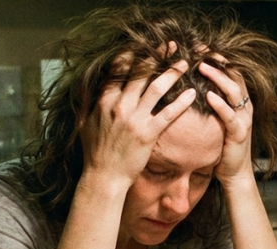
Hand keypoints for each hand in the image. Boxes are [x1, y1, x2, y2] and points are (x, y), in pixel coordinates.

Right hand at [79, 45, 195, 193]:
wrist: (104, 176)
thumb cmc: (94, 151)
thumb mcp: (84, 123)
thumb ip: (88, 103)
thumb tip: (88, 88)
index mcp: (104, 100)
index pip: (120, 69)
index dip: (134, 54)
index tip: (146, 44)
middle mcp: (119, 105)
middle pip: (141, 73)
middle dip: (158, 56)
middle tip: (171, 45)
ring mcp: (134, 119)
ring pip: (157, 88)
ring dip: (173, 73)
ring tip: (185, 64)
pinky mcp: (148, 133)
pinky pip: (169, 113)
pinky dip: (182, 102)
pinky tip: (193, 94)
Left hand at [198, 60, 254, 186]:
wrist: (234, 173)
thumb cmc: (222, 147)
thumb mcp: (217, 120)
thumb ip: (211, 103)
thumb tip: (189, 86)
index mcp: (239, 102)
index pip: (231, 72)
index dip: (217, 59)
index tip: (200, 47)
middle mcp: (245, 107)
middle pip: (234, 76)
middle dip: (218, 62)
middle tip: (200, 50)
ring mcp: (244, 119)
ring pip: (234, 91)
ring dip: (218, 78)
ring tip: (202, 67)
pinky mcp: (239, 133)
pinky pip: (230, 115)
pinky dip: (220, 104)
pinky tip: (208, 96)